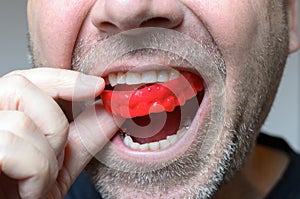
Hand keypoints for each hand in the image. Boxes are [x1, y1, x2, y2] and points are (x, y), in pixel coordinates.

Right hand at [0, 68, 117, 198]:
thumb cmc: (23, 195)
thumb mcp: (58, 164)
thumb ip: (83, 136)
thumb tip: (110, 113)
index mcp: (2, 115)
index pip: (26, 78)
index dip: (62, 78)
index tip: (98, 86)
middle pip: (21, 87)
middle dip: (54, 126)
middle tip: (56, 158)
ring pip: (21, 122)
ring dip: (46, 160)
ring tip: (39, 183)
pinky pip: (9, 147)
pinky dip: (34, 172)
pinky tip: (29, 191)